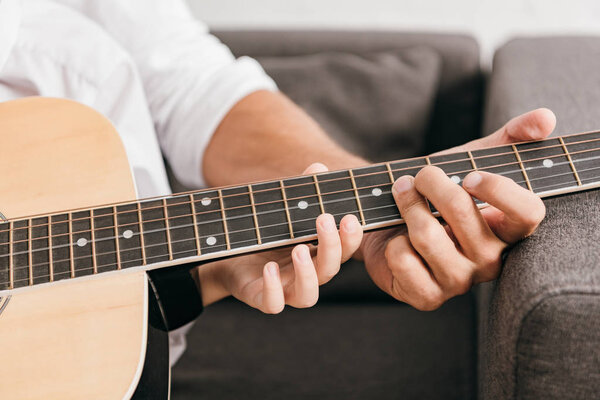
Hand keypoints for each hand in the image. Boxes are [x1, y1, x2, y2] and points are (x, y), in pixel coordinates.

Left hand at [196, 163, 362, 312]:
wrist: (226, 258)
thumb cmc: (261, 236)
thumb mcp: (281, 212)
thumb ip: (300, 194)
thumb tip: (318, 167)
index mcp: (316, 255)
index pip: (342, 250)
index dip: (350, 238)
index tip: (350, 217)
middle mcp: (305, 276)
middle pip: (329, 270)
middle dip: (331, 247)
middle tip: (324, 220)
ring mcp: (285, 290)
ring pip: (308, 295)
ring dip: (307, 274)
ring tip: (299, 248)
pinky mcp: (261, 298)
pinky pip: (273, 303)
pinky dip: (273, 288)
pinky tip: (270, 268)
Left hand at [359, 108, 554, 309]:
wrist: (389, 216)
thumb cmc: (436, 192)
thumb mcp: (472, 157)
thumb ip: (510, 137)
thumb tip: (545, 118)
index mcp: (508, 228)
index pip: (528, 213)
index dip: (499, 190)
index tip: (469, 174)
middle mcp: (490, 259)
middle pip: (464, 215)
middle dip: (431, 184)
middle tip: (417, 176)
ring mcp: (459, 281)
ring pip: (427, 236)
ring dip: (406, 207)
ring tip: (401, 196)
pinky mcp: (427, 296)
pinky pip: (404, 262)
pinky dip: (391, 243)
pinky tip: (396, 239)